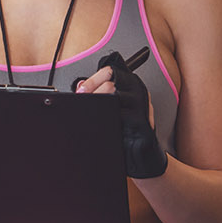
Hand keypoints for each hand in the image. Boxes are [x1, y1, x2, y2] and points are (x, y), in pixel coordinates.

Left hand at [75, 51, 167, 178]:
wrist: (140, 151)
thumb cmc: (126, 128)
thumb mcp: (113, 106)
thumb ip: (100, 94)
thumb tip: (81, 88)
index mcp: (130, 83)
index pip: (109, 71)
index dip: (92, 80)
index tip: (81, 91)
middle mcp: (137, 90)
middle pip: (110, 83)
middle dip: (93, 92)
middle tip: (83, 101)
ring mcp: (140, 104)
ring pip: (113, 96)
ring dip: (98, 104)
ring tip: (91, 113)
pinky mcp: (140, 119)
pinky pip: (118, 114)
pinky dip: (105, 118)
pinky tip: (101, 123)